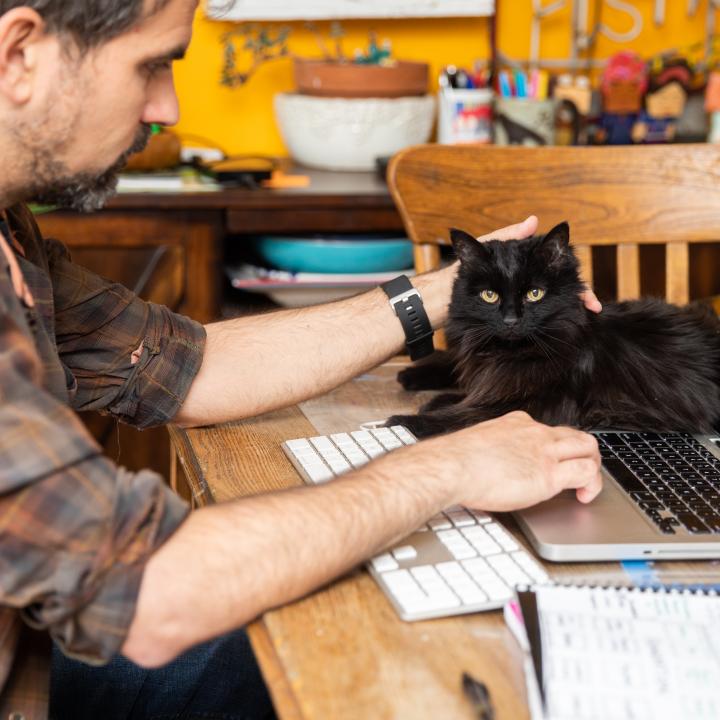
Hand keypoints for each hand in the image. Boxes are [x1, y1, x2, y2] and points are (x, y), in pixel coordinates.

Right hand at [422, 411, 601, 510]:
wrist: (452, 467)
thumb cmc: (455, 461)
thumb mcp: (477, 445)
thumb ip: (490, 451)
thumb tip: (485, 465)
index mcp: (514, 424)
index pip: (546, 429)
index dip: (554, 446)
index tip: (550, 460)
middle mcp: (534, 432)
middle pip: (574, 434)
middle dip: (583, 452)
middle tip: (581, 469)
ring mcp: (544, 451)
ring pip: (587, 447)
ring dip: (593, 465)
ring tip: (587, 484)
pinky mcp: (550, 474)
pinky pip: (586, 472)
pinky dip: (592, 484)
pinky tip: (583, 497)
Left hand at [476, 215, 601, 313]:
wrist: (449, 289)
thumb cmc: (468, 264)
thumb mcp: (487, 246)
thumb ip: (509, 235)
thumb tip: (532, 221)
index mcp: (529, 259)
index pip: (560, 265)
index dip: (577, 279)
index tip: (587, 292)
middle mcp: (534, 276)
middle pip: (566, 284)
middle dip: (581, 295)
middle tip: (592, 307)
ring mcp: (528, 292)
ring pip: (558, 301)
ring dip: (573, 307)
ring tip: (586, 315)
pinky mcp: (519, 307)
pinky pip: (540, 315)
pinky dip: (554, 319)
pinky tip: (566, 323)